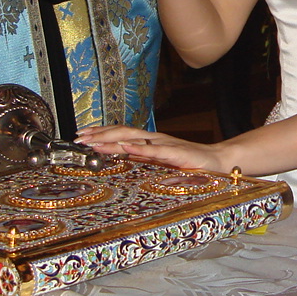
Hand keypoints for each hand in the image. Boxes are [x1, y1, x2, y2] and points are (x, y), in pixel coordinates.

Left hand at [76, 125, 232, 173]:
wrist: (216, 162)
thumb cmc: (191, 164)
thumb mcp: (161, 163)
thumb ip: (143, 159)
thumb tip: (122, 158)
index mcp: (150, 142)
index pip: (121, 133)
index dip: (102, 133)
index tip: (83, 135)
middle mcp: (154, 139)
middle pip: (122, 132)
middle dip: (99, 134)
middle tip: (79, 138)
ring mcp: (164, 144)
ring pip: (133, 138)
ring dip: (112, 139)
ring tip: (94, 141)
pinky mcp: (174, 153)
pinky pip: (153, 150)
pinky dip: (138, 147)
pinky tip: (125, 146)